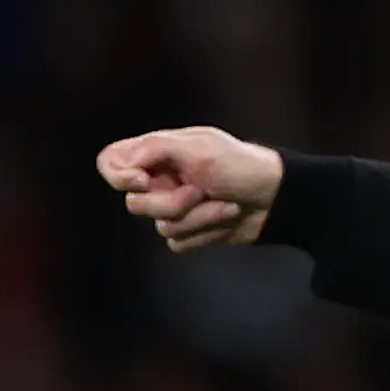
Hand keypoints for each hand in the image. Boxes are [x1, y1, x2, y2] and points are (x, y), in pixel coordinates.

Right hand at [96, 127, 283, 251]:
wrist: (279, 198)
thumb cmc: (242, 165)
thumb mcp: (200, 147)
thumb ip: (155, 148)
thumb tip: (120, 161)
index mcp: (159, 154)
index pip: (110, 162)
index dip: (118, 176)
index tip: (144, 181)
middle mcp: (161, 180)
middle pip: (134, 204)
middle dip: (172, 203)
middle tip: (201, 191)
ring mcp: (175, 208)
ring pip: (160, 226)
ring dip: (199, 218)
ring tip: (227, 205)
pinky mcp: (191, 231)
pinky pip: (178, 242)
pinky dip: (206, 233)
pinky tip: (227, 220)